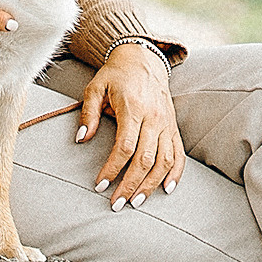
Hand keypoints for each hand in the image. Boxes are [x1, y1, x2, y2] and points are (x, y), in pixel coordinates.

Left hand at [77, 42, 183, 208]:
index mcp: (133, 107)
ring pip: (164, 160)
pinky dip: (176, 173)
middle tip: (116, 204)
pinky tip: (167, 189)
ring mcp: (166, 123)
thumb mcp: (96, 87)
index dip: (113, 169)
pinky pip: (179, 153)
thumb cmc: (116, 75)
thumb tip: (82, 139)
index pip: (125, 146)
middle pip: (145, 159)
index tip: (100, 185)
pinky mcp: (173, 126)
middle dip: (131, 185)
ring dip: (151, 185)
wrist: (144, 57)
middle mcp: (154, 117)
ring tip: (136, 202)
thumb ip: (89, 113)